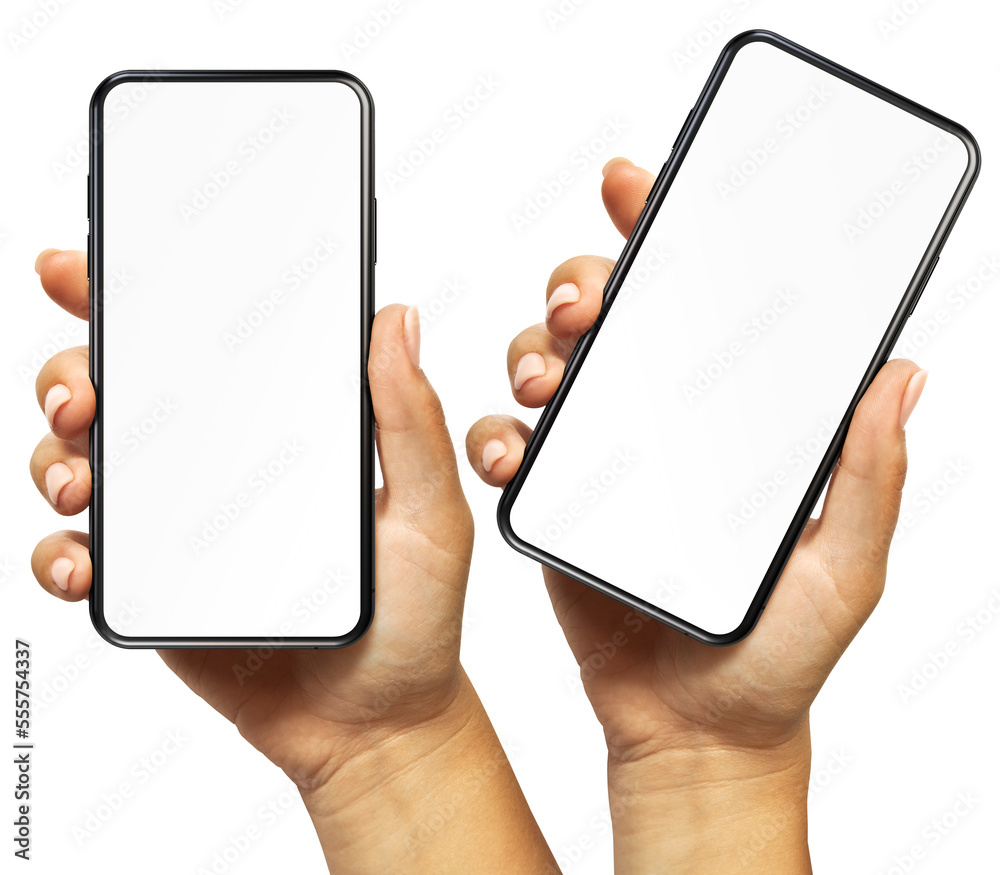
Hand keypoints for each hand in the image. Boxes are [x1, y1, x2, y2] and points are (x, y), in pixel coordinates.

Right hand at [30, 248, 554, 872]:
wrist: (377, 724)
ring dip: (56, 456)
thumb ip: (408, 422)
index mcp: (283, 431)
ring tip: (78, 479)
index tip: (87, 268)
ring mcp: (178, 529)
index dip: (137, 300)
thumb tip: (396, 318)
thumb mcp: (430, 514)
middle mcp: (220, 467)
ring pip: (84, 465)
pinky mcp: (154, 591)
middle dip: (74, 372)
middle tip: (83, 391)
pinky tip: (82, 558)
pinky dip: (59, 551)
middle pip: (122, 395)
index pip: (206, 347)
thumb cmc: (414, 618)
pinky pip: (82, 558)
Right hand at [466, 158, 925, 872]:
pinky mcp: (551, 504)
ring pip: (546, 368)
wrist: (693, 730)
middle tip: (585, 303)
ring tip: (547, 375)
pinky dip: (495, 436)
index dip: (660, 236)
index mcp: (727, 422)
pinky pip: (507, 447)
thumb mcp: (843, 569)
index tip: (636, 186)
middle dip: (580, 283)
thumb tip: (900, 377)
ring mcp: (599, 460)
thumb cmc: (772, 656)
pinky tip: (510, 450)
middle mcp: (660, 425)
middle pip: (604, 320)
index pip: (696, 305)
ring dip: (532, 349)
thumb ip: (867, 478)